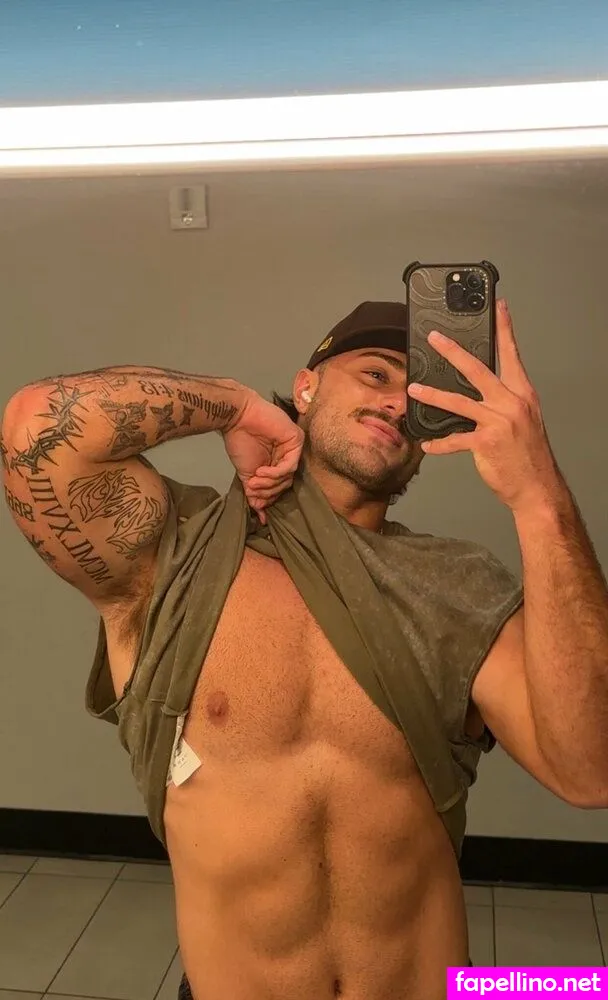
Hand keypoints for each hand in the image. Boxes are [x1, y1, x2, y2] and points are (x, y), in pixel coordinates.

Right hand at [223, 390, 303, 523]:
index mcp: (277, 463)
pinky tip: (261, 471)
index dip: (268, 497)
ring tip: (254, 480)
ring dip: (269, 483)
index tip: (254, 501)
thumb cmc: (240, 441)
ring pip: (288, 477)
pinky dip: (275, 472)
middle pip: (285, 484)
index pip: (280, 487)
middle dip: (268, 491)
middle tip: (252, 489)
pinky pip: (290, 465)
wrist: (236, 418)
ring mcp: (294, 449)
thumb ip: (255, 493)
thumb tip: (260, 516)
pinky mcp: (296, 440)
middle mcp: (287, 456)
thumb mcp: (247, 474)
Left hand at [406, 299, 561, 512]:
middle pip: (477, 369)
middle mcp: (510, 402)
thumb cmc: (529, 454)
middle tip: (435, 338)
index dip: (504, 329)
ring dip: (433, 395)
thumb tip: (479, 390)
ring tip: (414, 389)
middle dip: (452, 351)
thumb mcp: (523, 419)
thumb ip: (503, 401)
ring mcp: (498, 421)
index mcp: (522, 393)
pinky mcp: (485, 442)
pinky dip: (439, 443)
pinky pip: (455, 439)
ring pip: (458, 401)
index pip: (511, 354)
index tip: (498, 307)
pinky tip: (428, 444)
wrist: (537, 485)